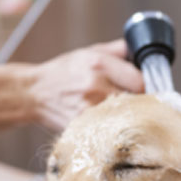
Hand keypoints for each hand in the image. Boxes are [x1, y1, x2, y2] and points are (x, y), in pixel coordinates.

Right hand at [27, 39, 143, 130]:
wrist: (34, 93)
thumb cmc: (64, 72)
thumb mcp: (89, 52)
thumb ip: (118, 51)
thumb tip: (141, 51)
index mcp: (99, 64)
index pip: (141, 81)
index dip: (146, 87)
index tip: (144, 90)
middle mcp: (95, 86)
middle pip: (136, 102)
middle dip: (139, 104)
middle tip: (135, 104)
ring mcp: (89, 109)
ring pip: (124, 118)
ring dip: (127, 118)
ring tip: (121, 113)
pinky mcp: (83, 126)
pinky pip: (109, 129)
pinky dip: (112, 128)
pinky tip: (108, 124)